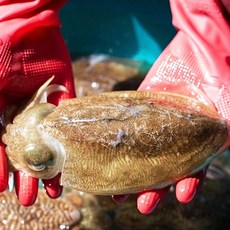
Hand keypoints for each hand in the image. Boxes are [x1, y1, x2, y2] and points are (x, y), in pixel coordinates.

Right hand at [0, 0, 74, 205]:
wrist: (33, 23)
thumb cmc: (3, 47)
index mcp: (1, 111)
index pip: (0, 146)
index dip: (1, 167)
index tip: (4, 189)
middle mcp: (22, 113)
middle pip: (25, 150)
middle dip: (27, 175)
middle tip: (29, 200)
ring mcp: (45, 108)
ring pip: (48, 143)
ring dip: (50, 166)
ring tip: (54, 191)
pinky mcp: (66, 100)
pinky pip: (68, 126)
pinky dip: (70, 145)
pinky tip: (72, 163)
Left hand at [113, 0, 229, 213]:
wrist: (197, 48)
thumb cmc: (218, 73)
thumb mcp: (228, 102)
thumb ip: (227, 127)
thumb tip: (228, 143)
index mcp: (197, 138)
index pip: (192, 168)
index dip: (187, 184)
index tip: (182, 197)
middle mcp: (175, 134)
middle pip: (163, 166)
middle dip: (154, 188)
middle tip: (143, 205)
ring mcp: (155, 122)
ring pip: (141, 153)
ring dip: (131, 173)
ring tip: (119, 194)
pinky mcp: (139, 107)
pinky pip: (126, 128)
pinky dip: (117, 142)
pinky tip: (106, 155)